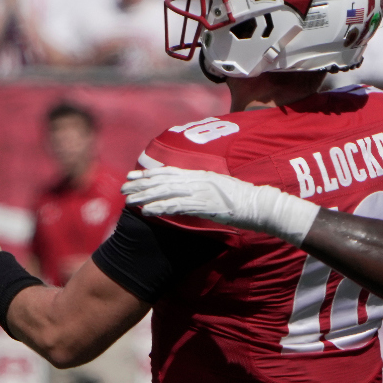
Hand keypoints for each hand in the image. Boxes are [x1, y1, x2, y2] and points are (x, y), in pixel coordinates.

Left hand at [123, 167, 257, 222]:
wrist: (258, 204)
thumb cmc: (244, 198)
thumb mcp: (221, 187)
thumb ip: (205, 186)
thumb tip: (191, 191)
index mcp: (201, 174)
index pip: (169, 171)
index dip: (149, 173)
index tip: (133, 175)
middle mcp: (197, 180)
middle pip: (163, 180)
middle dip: (141, 184)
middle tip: (124, 187)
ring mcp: (200, 192)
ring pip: (166, 192)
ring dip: (145, 196)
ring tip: (129, 201)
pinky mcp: (203, 206)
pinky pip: (176, 207)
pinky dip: (159, 208)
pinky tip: (146, 211)